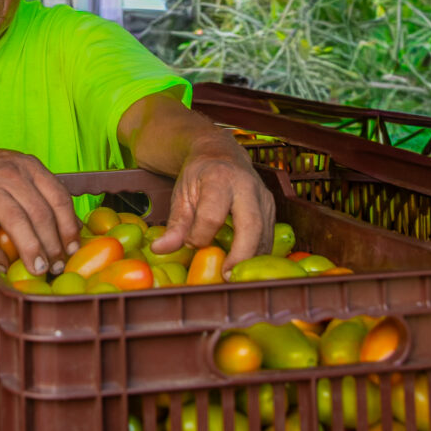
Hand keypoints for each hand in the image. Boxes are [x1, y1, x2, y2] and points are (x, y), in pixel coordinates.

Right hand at [0, 141, 80, 274]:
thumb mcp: (20, 172)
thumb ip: (42, 194)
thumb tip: (72, 228)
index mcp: (30, 167)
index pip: (59, 199)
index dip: (69, 228)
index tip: (72, 249)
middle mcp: (11, 174)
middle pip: (41, 214)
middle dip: (53, 246)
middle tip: (55, 266)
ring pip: (18, 224)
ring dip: (31, 252)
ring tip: (38, 269)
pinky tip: (1, 265)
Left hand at [150, 152, 273, 277]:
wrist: (220, 153)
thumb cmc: (198, 176)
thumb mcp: (181, 194)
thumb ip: (175, 224)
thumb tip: (159, 249)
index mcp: (219, 179)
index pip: (212, 215)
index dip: (200, 236)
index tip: (191, 245)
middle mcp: (247, 186)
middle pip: (250, 226)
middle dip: (240, 256)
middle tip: (226, 277)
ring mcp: (264, 197)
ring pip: (264, 234)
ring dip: (251, 260)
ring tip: (234, 277)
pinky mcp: (271, 208)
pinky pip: (268, 236)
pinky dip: (257, 254)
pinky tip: (243, 265)